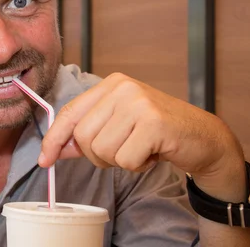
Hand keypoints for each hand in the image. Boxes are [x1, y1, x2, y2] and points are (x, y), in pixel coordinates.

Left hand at [39, 73, 245, 199]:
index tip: (45, 159)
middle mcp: (122, 88)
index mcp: (110, 85)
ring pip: (102, 150)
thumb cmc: (158, 133)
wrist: (204, 138)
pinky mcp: (154, 123)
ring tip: (140, 149)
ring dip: (119, 160)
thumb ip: (85, 136)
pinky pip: (125, 160)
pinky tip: (152, 153)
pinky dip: (137, 165)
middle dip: (97, 155)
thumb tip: (53, 150)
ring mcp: (139, 103)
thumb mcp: (117, 127)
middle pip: (83, 136)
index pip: (70, 112)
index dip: (54, 138)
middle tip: (122, 151)